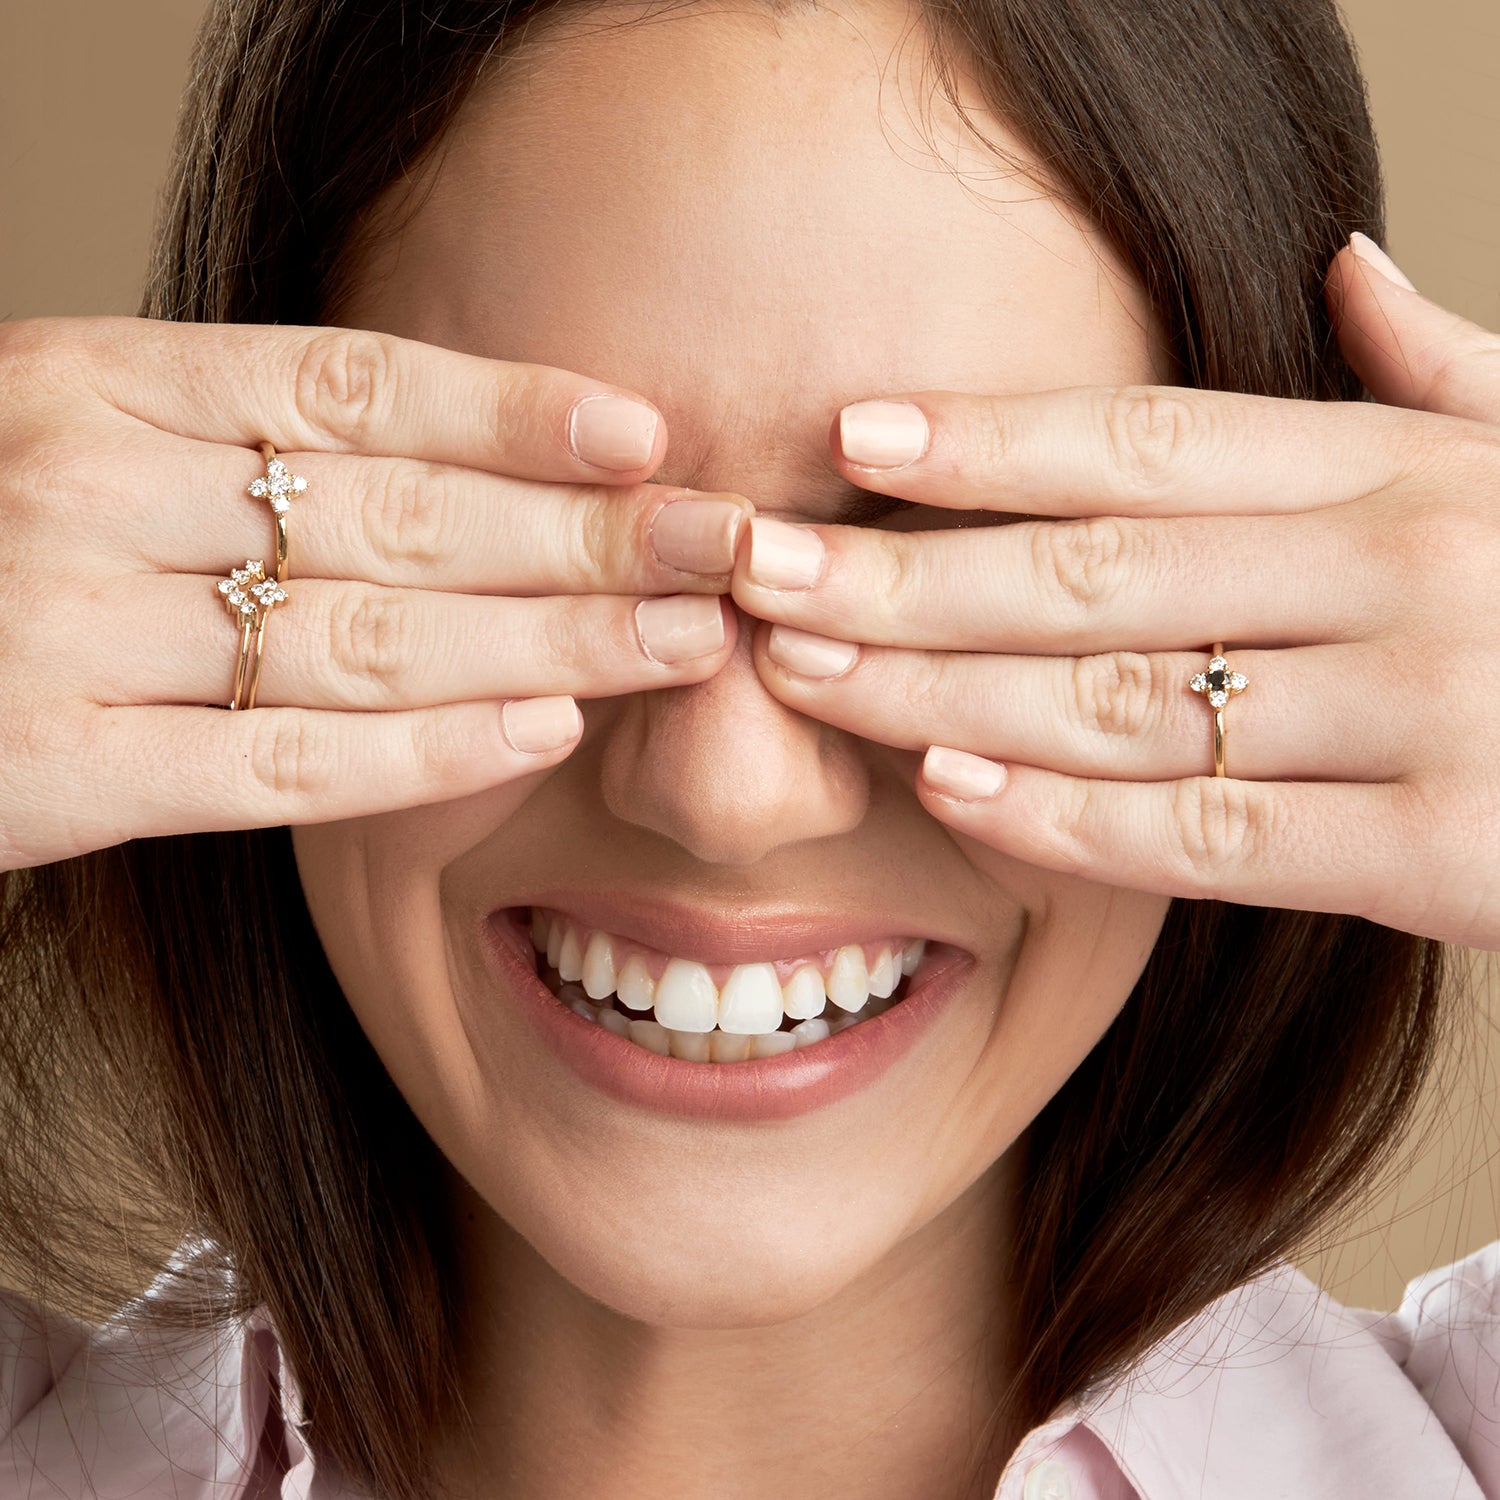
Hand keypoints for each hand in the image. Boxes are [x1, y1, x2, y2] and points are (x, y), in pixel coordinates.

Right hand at [0, 317, 745, 871]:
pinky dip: (428, 747)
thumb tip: (452, 475)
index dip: (512, 408)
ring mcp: (69, 629)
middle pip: (397, 513)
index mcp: (96, 383)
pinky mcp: (56, 772)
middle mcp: (86, 487)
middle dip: (581, 535)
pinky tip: (546, 726)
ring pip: (368, 635)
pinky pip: (286, 764)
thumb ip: (225, 458)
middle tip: (721, 545)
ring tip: (681, 637)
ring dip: (549, 638)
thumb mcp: (73, 446)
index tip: (645, 433)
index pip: (351, 387)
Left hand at [732, 238, 1499, 950]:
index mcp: (1408, 472)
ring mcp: (1428, 719)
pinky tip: (952, 795)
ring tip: (808, 677)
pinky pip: (1213, 840)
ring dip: (943, 695)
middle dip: (909, 575)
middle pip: (1098, 571)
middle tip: (759, 572)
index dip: (993, 437)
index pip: (1155, 441)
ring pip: (1126, 706)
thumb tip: (1349, 266)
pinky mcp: (1448, 864)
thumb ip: (1446, 374)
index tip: (851, 437)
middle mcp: (1407, 576)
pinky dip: (1072, 822)